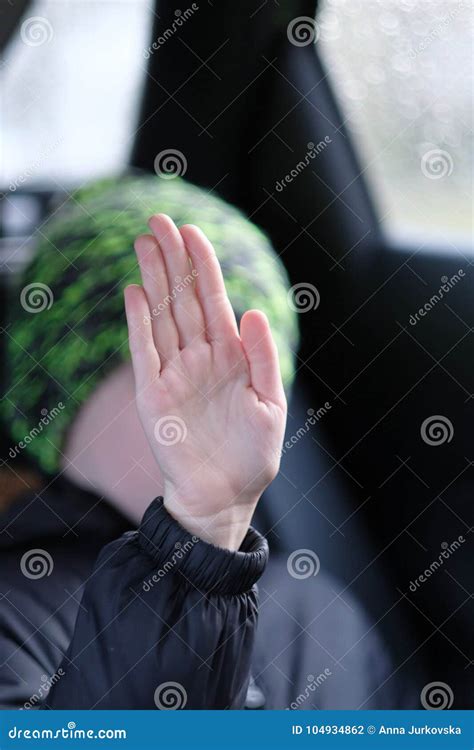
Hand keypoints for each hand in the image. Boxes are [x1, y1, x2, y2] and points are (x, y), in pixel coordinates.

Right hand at [124, 215, 286, 549]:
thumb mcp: (270, 404)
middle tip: (158, 221)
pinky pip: (143, 351)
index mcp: (232, 356)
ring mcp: (174, 372)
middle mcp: (201, 357)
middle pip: (183, 298)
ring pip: (162, 315)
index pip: (214, 300)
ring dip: (153, 278)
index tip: (194, 230)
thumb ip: (263, 358)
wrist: (224, 495)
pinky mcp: (152, 393)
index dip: (203, 265)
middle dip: (173, 259)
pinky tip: (134, 291)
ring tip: (144, 242)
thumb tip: (253, 312)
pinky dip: (138, 321)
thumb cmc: (252, 454)